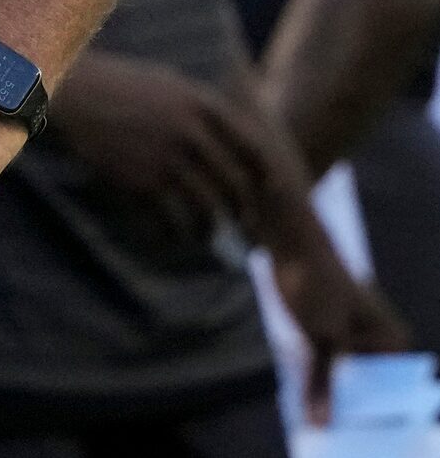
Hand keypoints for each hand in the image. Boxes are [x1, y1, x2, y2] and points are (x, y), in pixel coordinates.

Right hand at [46, 54, 270, 235]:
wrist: (70, 93)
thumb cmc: (118, 85)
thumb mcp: (169, 84)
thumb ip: (203, 110)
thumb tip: (234, 140)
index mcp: (203, 106)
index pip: (254, 151)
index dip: (265, 179)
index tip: (264, 194)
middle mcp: (191, 134)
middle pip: (236, 186)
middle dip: (244, 214)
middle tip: (245, 230)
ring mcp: (165, 159)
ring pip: (208, 209)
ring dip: (212, 231)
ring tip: (209, 238)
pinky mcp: (139, 180)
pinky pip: (171, 219)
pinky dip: (178, 235)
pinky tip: (176, 237)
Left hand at [268, 206, 413, 422]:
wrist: (292, 247)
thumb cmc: (316, 286)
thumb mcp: (320, 338)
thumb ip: (323, 382)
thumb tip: (321, 423)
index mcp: (395, 343)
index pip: (392, 394)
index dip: (376, 419)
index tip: (363, 440)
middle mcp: (383, 344)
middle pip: (369, 389)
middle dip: (352, 412)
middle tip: (334, 437)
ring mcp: (358, 341)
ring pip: (347, 380)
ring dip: (334, 399)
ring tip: (320, 427)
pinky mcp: (335, 339)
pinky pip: (330, 369)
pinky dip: (320, 384)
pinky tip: (308, 406)